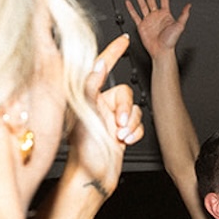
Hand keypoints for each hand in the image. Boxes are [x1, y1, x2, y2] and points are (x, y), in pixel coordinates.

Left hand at [64, 36, 142, 199]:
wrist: (92, 179)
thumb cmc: (81, 151)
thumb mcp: (85, 112)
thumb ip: (91, 84)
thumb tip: (99, 62)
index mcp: (85, 97)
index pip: (100, 67)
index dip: (113, 52)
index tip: (124, 40)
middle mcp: (97, 105)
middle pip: (125, 93)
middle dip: (127, 108)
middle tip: (119, 124)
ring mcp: (109, 119)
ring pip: (134, 109)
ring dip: (131, 123)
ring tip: (120, 137)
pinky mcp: (120, 132)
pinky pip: (138, 123)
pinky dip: (135, 132)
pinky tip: (125, 141)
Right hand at [126, 0, 190, 60]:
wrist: (161, 51)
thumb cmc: (171, 42)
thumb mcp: (180, 26)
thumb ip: (184, 15)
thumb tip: (189, 6)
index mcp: (165, 14)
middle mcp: (156, 15)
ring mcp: (148, 19)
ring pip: (142, 4)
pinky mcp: (141, 25)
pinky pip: (135, 15)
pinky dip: (131, 8)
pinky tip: (129, 2)